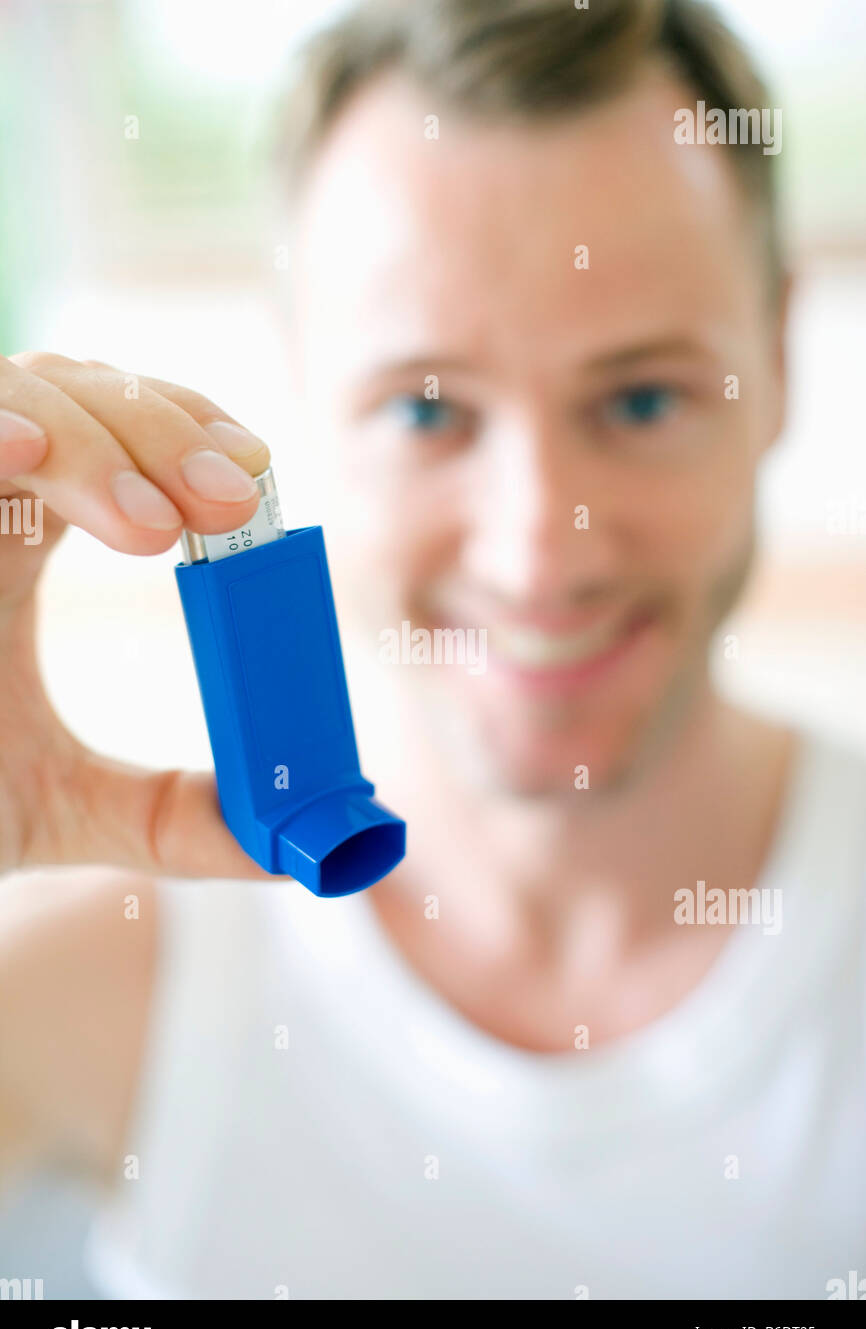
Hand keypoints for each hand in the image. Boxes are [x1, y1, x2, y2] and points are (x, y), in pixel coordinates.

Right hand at [0, 351, 275, 877]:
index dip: (189, 429)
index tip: (255, 485)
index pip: (117, 429)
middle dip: (161, 434)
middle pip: (75, 394)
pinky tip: (25, 463)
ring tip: (154, 526)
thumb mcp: (56, 810)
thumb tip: (289, 839)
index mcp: (15, 537)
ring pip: (6, 393)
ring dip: (90, 443)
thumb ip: (168, 816)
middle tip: (229, 503)